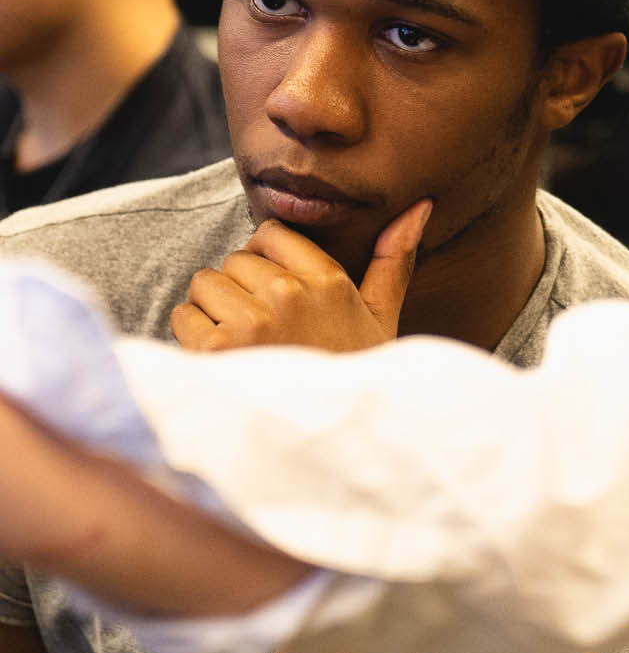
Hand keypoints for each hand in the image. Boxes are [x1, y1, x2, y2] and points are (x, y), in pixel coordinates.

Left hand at [170, 200, 431, 353]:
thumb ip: (394, 260)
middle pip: (235, 259)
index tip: (275, 294)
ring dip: (215, 310)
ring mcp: (253, 322)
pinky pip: (186, 316)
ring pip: (206, 283)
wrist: (332, 445)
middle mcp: (290, 294)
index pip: (270, 234)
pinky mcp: (218, 350)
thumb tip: (419, 206)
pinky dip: (195, 336)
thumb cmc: (352, 379)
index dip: (266, 261)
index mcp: (329, 282)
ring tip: (243, 345)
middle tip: (262, 330)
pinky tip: (224, 360)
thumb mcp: (383, 320)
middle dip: (241, 289)